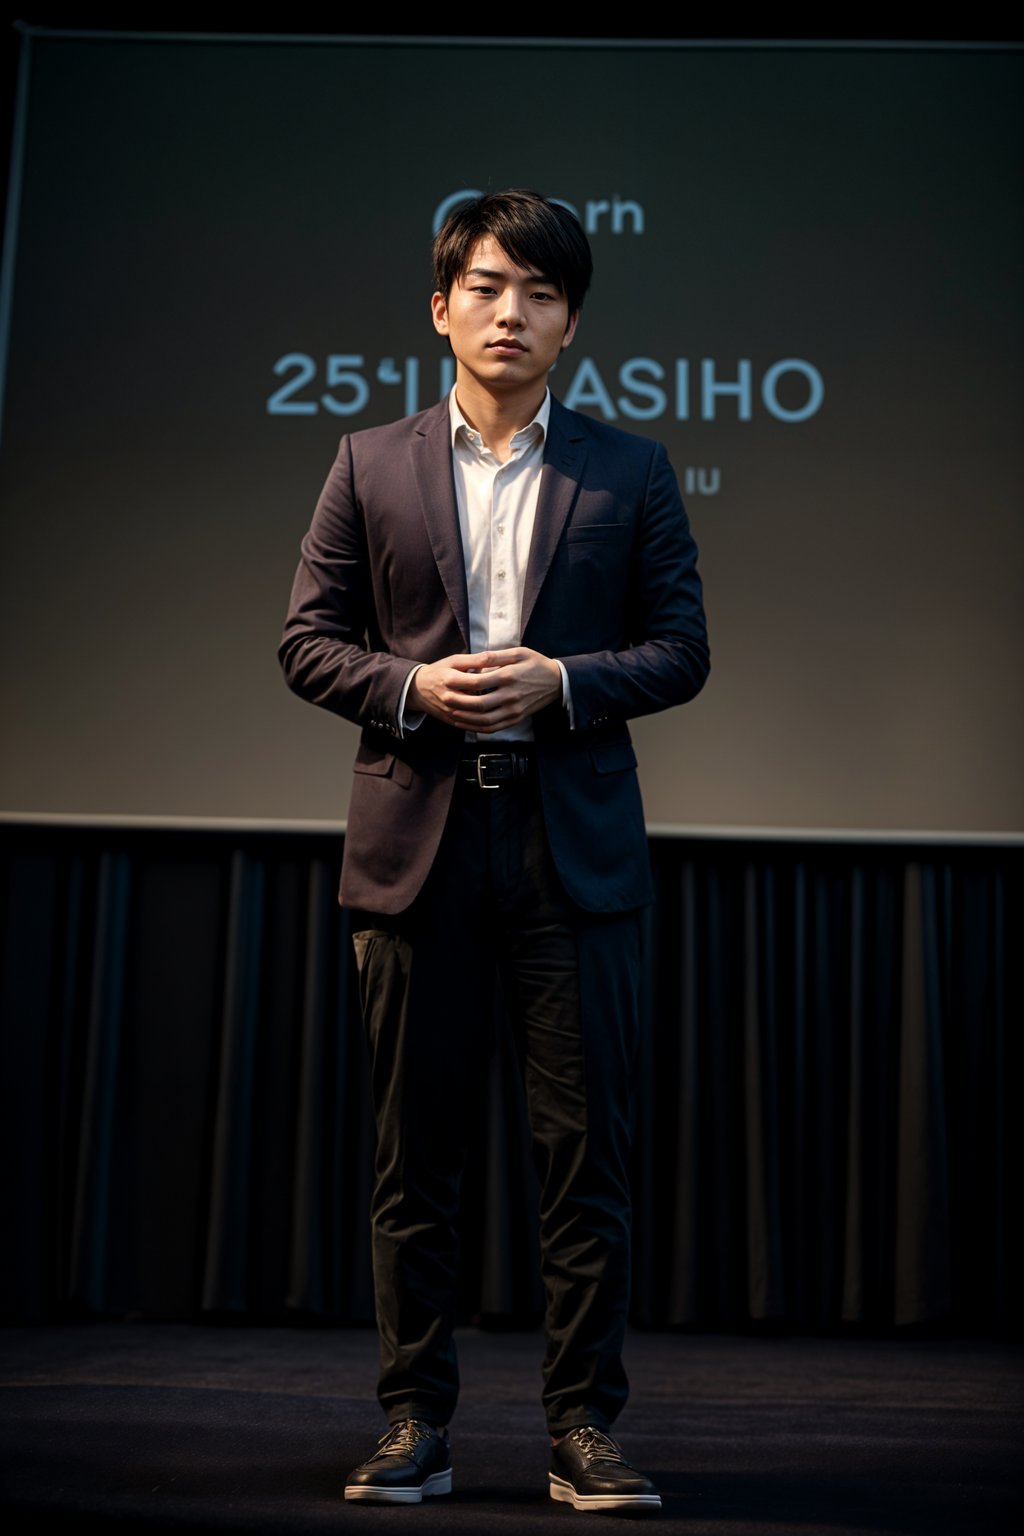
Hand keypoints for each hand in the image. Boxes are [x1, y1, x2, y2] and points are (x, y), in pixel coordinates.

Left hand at [408, 648, 561, 733]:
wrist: (557, 682)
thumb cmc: (536, 664)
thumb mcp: (519, 652)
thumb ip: (496, 655)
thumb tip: (476, 657)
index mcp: (509, 676)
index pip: (479, 682)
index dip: (461, 683)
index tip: (448, 681)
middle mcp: (511, 696)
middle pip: (479, 705)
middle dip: (459, 704)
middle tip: (444, 700)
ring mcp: (514, 710)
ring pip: (485, 720)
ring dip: (466, 719)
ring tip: (452, 713)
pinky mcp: (516, 718)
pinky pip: (494, 727)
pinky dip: (478, 728)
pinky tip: (466, 724)